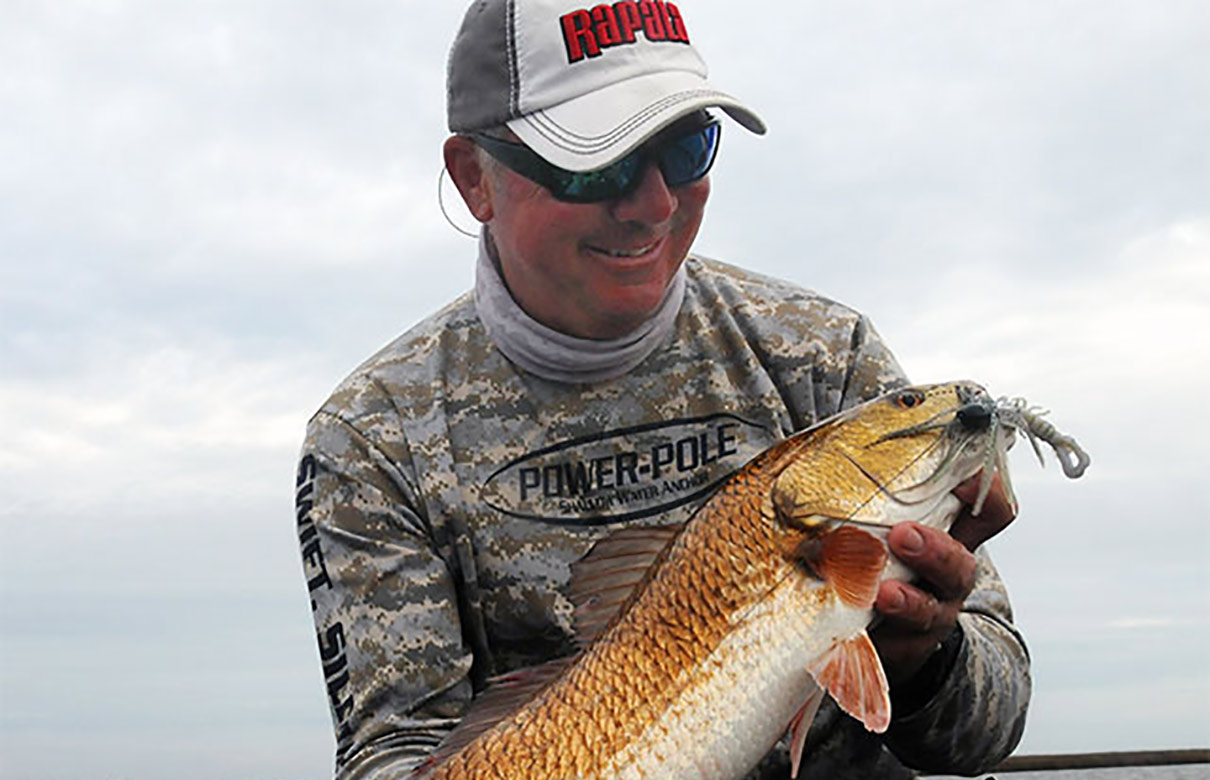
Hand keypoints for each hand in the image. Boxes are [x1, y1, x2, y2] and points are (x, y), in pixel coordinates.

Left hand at [870, 472, 1016, 684]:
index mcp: (952, 536)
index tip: (959, 474)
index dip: (985, 490)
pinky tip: (853, 631)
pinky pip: (896, 649)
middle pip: (960, 563)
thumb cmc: (883, 558)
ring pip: (930, 610)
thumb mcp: (889, 521)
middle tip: (902, 535)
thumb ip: (876, 491)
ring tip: (884, 593)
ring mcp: (930, 616)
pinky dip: (875, 640)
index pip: (988, 508)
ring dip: (908, 600)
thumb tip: (829, 441)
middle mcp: (948, 578)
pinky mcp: (903, 650)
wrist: (888, 633)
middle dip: (935, 549)